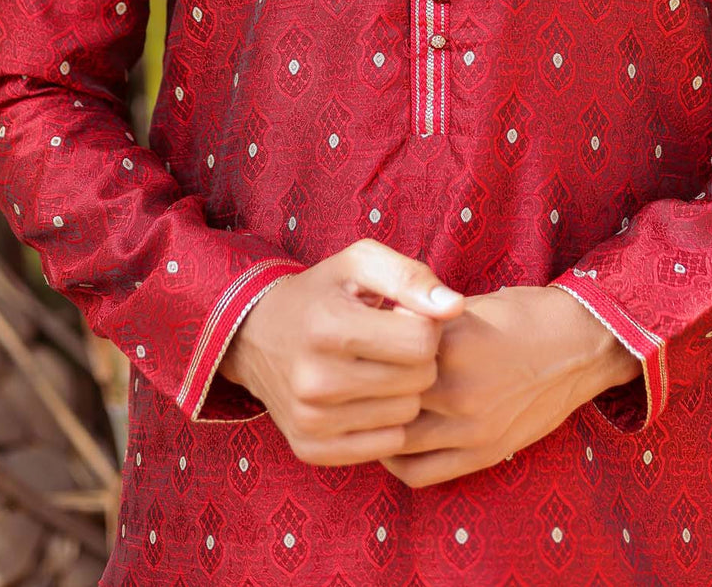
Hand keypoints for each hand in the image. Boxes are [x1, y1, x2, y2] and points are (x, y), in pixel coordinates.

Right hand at [217, 238, 464, 465]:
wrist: (256, 335)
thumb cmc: (322, 291)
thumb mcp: (359, 262)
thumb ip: (411, 276)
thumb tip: (455, 306)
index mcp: (328, 326)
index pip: (421, 342)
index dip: (425, 325)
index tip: (405, 316)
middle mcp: (314, 379)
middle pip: (418, 381)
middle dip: (418, 358)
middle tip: (393, 343)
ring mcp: (310, 420)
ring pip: (406, 415)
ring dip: (404, 390)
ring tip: (380, 366)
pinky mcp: (310, 448)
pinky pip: (387, 446)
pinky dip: (388, 421)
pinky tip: (370, 396)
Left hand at [379, 283, 641, 487]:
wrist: (580, 346)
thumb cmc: (523, 316)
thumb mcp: (470, 308)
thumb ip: (427, 325)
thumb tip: (380, 331)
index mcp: (450, 343)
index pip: (384, 354)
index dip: (366, 352)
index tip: (357, 348)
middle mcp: (456, 388)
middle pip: (383, 399)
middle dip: (363, 392)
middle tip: (349, 386)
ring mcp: (469, 427)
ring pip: (394, 440)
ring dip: (375, 428)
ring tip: (366, 415)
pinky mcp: (482, 454)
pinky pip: (418, 473)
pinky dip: (395, 461)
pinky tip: (391, 442)